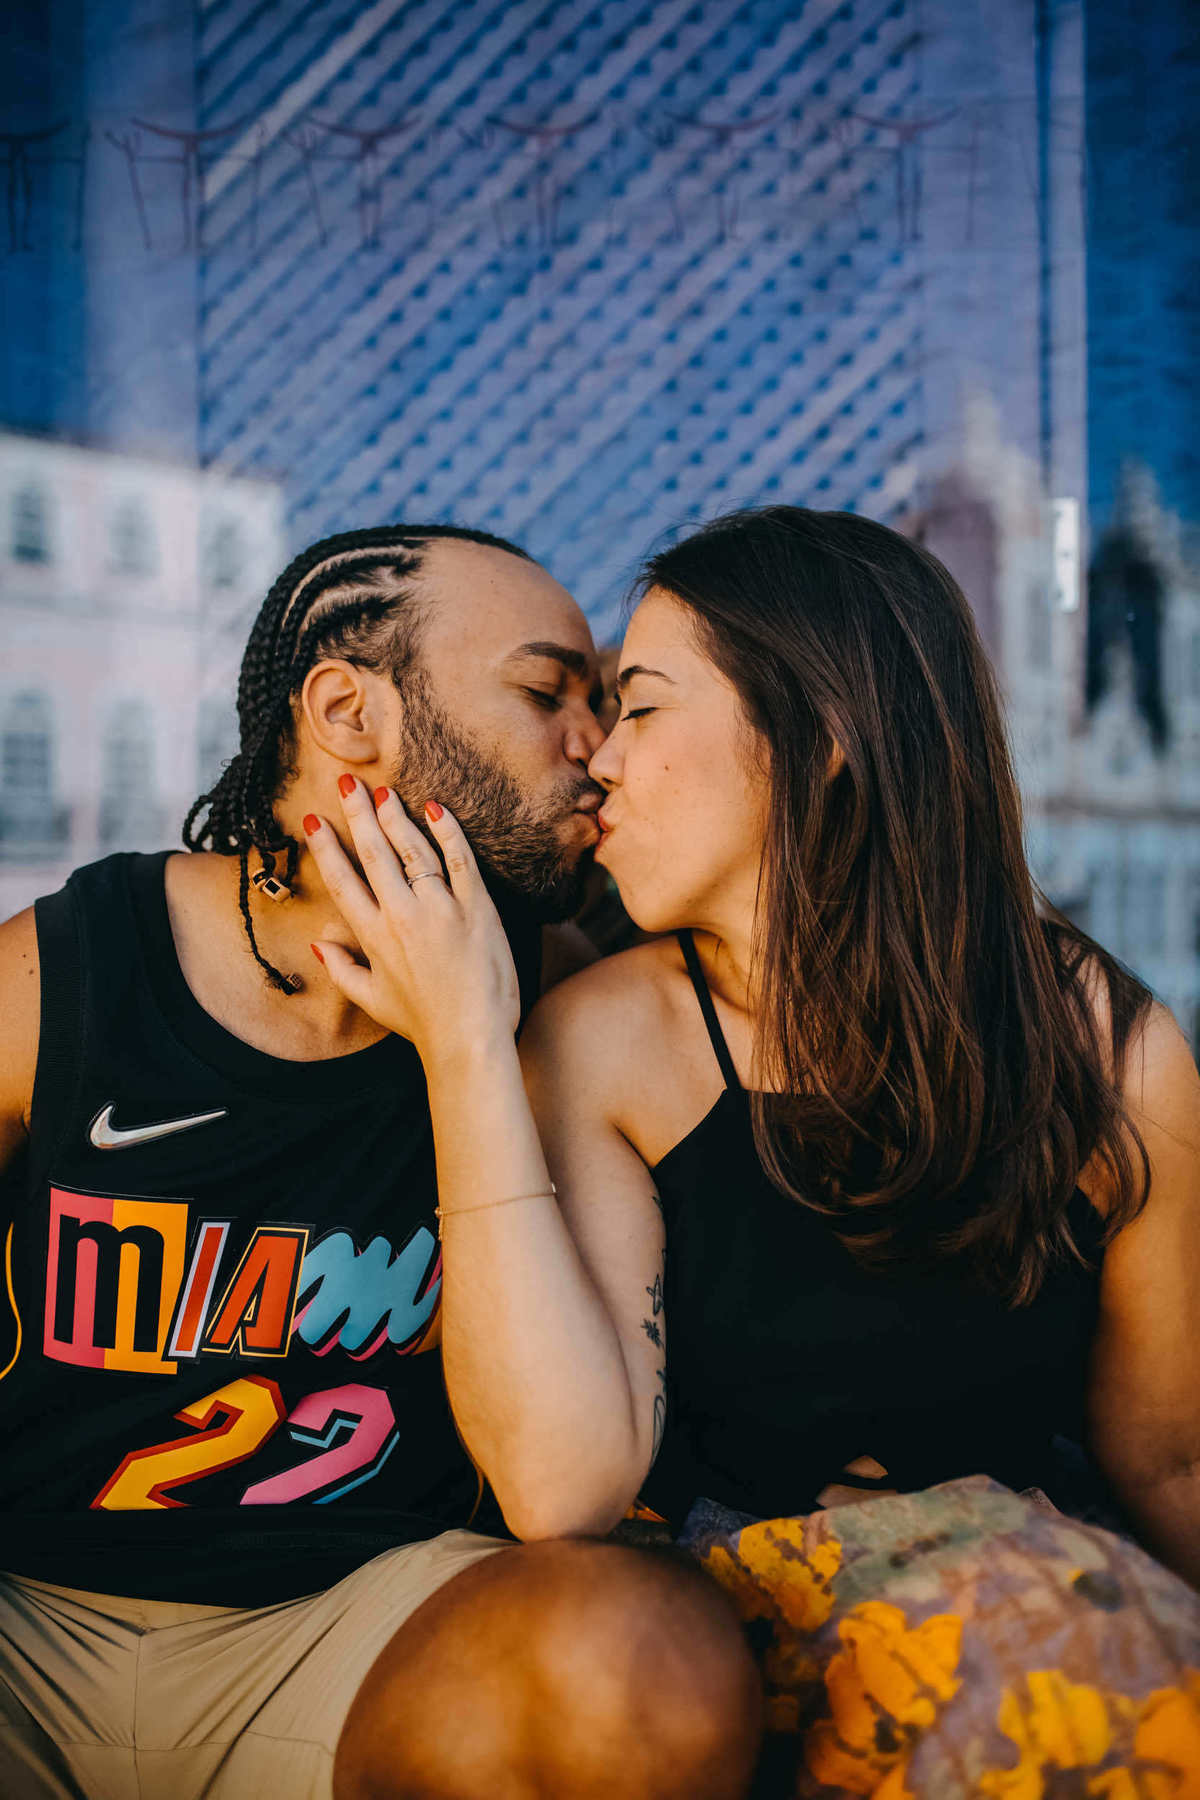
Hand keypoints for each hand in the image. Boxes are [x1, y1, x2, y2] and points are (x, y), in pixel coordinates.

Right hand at [303, 779, 520, 1062]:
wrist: (470, 1038)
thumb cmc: (421, 1022)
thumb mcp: (370, 999)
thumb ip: (341, 968)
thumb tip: (318, 944)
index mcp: (373, 936)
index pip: (343, 880)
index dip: (326, 848)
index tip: (314, 820)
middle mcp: (402, 915)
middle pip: (375, 854)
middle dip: (358, 815)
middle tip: (348, 783)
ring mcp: (441, 909)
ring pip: (413, 850)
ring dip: (396, 818)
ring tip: (383, 792)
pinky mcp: (476, 909)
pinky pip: (460, 861)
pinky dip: (448, 832)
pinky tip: (435, 809)